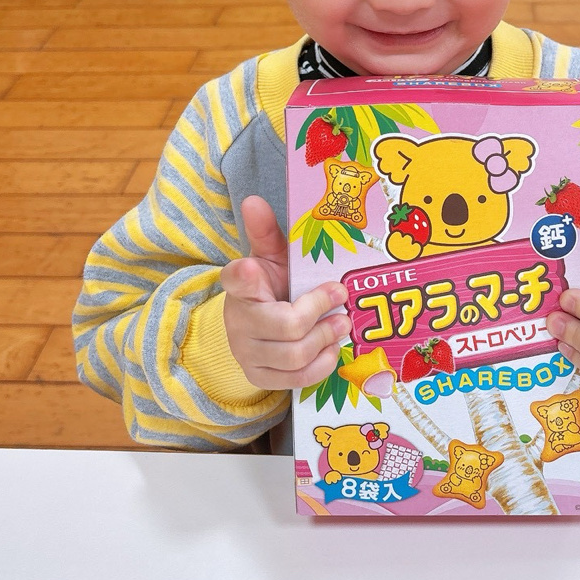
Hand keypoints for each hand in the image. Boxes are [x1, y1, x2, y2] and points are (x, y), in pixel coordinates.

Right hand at [220, 195, 349, 389]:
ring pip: (294, 355)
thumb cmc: (271, 285)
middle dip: (319, 312)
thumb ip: (266, 231)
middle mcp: (239, 321)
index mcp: (240, 284)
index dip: (243, 275)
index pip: (235, 278)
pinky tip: (332, 349)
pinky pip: (295, 380)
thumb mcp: (271, 256)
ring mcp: (248, 353)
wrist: (258, 326)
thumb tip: (254, 200)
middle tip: (342, 299)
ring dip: (326, 338)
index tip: (252, 266)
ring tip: (343, 324)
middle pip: (285, 324)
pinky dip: (321, 364)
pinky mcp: (261, 378)